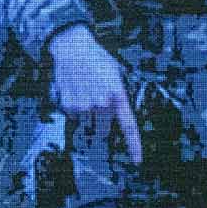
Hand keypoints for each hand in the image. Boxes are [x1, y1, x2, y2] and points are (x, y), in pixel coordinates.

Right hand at [46, 25, 140, 164]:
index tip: (137, 160)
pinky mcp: (69, 105)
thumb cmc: (95, 58)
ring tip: (84, 92)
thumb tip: (118, 111)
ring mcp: (84, 105)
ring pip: (87, 122)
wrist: (72, 47)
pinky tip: (75, 91)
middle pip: (103, 128)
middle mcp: (102, 103)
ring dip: (86, 113)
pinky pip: (74, 115)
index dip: (134, 146)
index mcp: (117, 95)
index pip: (128, 126)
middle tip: (97, 106)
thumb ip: (118, 94)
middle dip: (101, 123)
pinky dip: (74, 107)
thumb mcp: (114, 73)